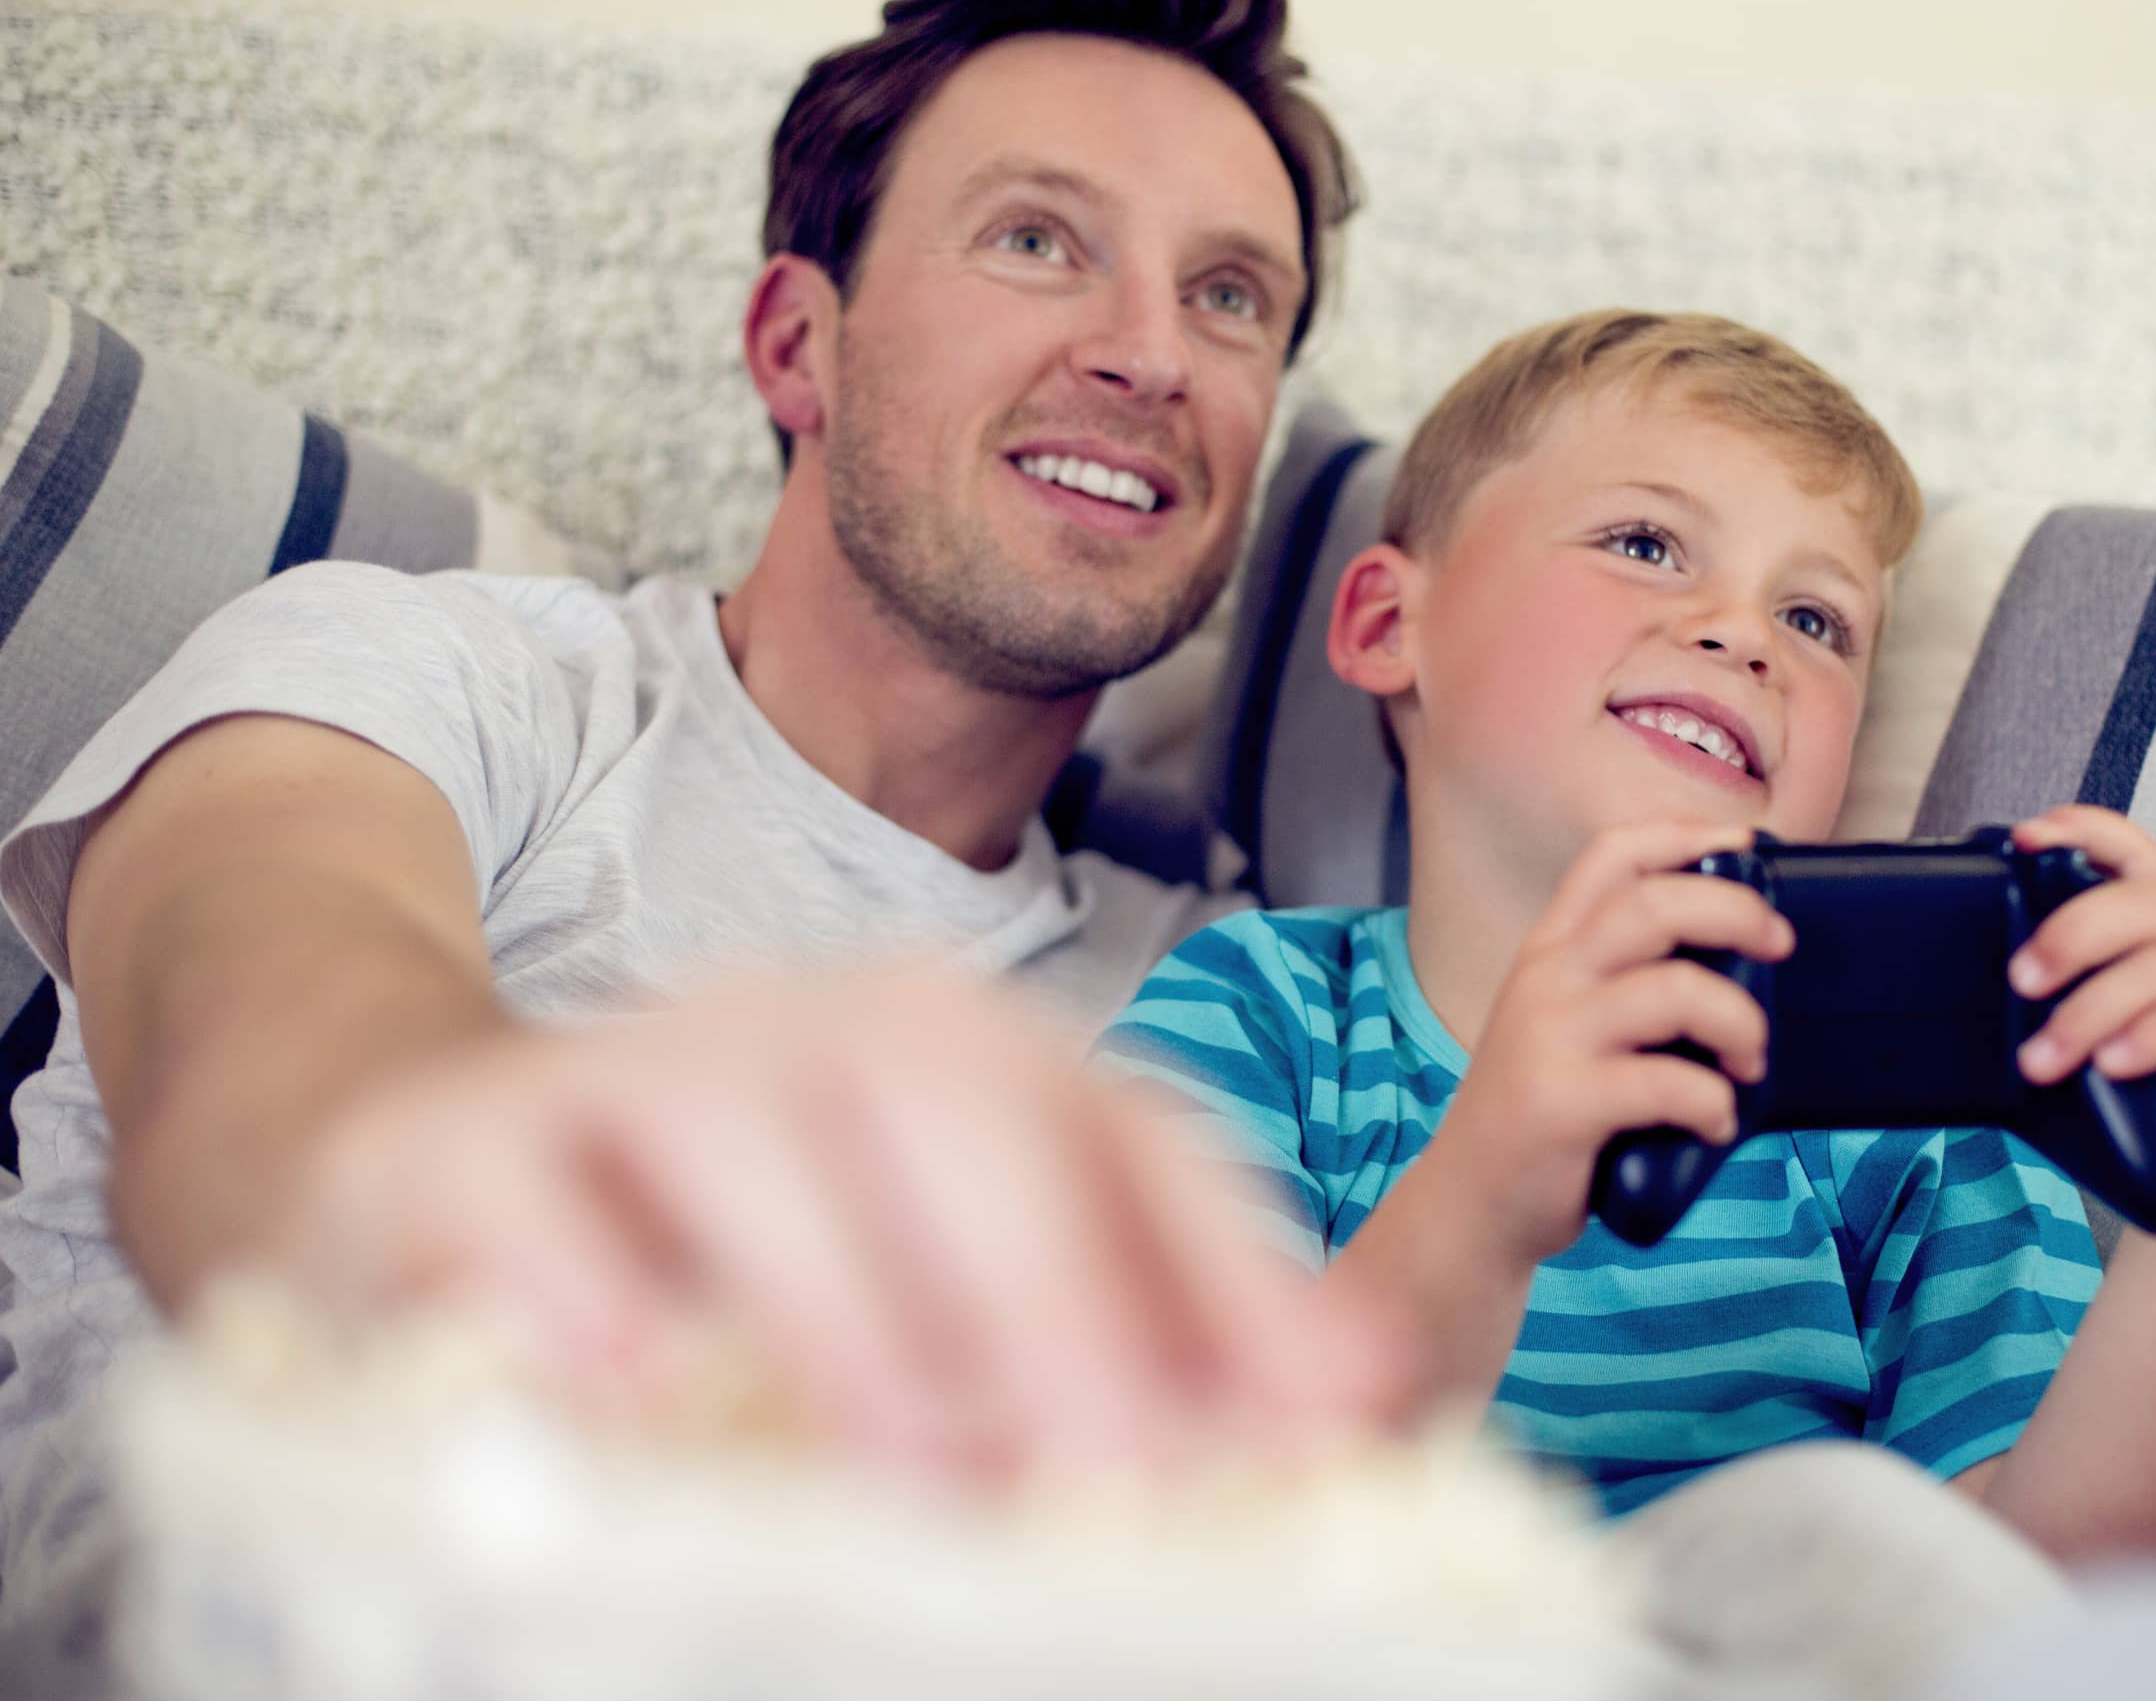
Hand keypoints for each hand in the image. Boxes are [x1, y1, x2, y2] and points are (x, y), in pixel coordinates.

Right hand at [256, 959, 1397, 1482]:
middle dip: (1050, 1285)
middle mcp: (818, 1030)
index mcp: (965, 1059)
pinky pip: (523, 1187)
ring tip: (916, 1462)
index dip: (1233, 1269)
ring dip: (843, 1300)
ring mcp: (639, 1065)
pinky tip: (632, 1380)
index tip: (1325, 1414)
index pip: (1131, 1134)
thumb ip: (1147, 1319)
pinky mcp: (465, 1143)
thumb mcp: (960, 1286)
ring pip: (748, 1128)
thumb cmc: (753, 1262)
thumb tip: (1364, 1394)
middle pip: (955, 1103)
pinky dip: (576, 1277)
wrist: (453, 1177)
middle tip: (1116, 1463)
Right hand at [1412, 820, 1794, 1272]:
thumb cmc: (1543, 1113)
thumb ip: (1625, 985)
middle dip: (1737, 912)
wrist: (1471, 1203)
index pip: (1613, 855)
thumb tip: (1743, 963)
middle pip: (1654, 904)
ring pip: (1674, 989)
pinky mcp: (1563, 1103)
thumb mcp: (1565, 1024)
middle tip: (1780, 947)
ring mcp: (1549, 1037)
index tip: (1748, 845)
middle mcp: (1546, 978)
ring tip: (1751, 1061)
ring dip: (1739, 1020)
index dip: (1685, 836)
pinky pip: (1668, 1084)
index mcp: (1551, 949)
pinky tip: (1716, 1124)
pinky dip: (1714, 1104)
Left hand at [2004, 804, 2155, 1248]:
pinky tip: (2117, 1062)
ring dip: (2096, 1008)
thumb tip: (1993, 985)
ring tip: (2047, 1058)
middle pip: (2143, 902)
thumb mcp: (2098, 1041)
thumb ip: (2066, 998)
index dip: (2084, 831)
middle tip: (2021, 981)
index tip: (2027, 838)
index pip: (2133, 853)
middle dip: (2071, 934)